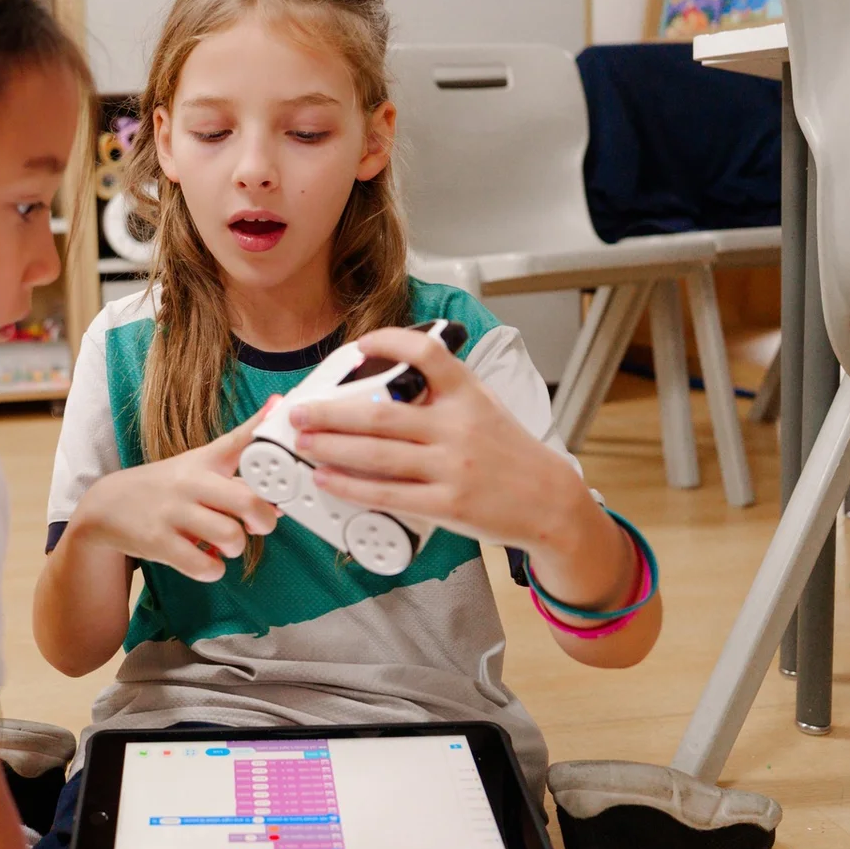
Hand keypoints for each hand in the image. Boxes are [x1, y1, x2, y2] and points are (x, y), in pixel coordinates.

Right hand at [64, 399, 281, 581]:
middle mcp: (190, 482)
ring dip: (236, 548)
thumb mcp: (198, 464)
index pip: (238, 440)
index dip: (264, 431)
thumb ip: (239, 464)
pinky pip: (204, 566)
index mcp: (203, 461)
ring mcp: (173, 513)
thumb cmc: (166, 488)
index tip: (283, 423)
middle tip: (258, 526)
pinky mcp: (159, 542)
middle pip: (246, 501)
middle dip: (265, 521)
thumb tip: (279, 462)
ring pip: (229, 536)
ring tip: (226, 545)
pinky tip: (206, 561)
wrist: (106, 506)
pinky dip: (213, 570)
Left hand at [288, 328, 592, 555]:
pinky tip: (327, 478)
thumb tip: (385, 382)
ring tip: (303, 441)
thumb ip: (442, 391)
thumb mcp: (485, 406)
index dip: (388, 343)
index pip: (425, 354)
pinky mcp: (447, 505)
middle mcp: (457, 427)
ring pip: (376, 454)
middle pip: (380, 413)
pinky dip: (351, 486)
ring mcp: (451, 467)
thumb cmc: (510, 453)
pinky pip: (387, 494)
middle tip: (299, 411)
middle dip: (331, 412)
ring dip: (331, 447)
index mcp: (468, 395)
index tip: (358, 346)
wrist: (551, 501)